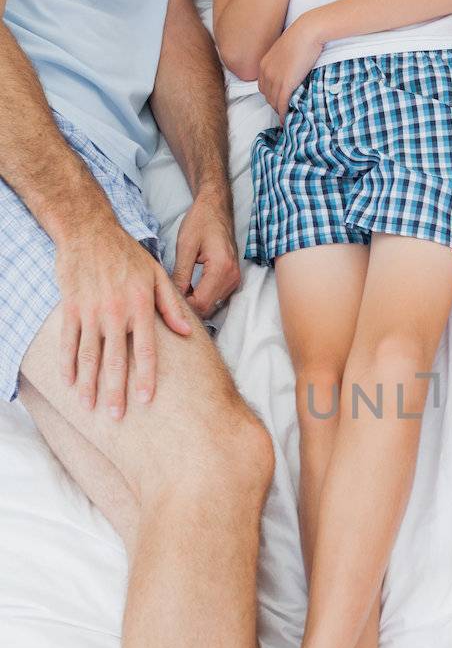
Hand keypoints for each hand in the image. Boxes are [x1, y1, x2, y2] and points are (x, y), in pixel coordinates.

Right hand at [53, 220, 192, 418]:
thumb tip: (188, 334)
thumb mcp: (157, 275)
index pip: (145, 349)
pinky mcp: (72, 307)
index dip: (145, 376)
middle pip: (116, 359)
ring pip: (89, 354)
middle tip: (116, 416)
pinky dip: (67, 362)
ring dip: (89, 383)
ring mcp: (91, 311)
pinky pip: (69, 340)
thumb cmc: (128, 254)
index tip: (145, 399)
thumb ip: (171, 306)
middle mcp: (116, 312)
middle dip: (115, 390)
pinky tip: (68, 381)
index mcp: (140, 306)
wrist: (90, 231)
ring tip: (89, 406)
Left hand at [172, 186, 241, 318]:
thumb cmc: (201, 221)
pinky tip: (189, 289)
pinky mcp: (232, 279)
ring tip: (178, 292)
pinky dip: (202, 297)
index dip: (182, 307)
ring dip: (194, 303)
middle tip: (168, 297)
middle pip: (208, 308)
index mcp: (221, 268)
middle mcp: (232, 277)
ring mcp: (235, 279)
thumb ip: (181, 275)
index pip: (201, 303)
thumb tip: (173, 297)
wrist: (216, 209)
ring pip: (212, 306)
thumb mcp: (185, 247)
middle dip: (187, 307)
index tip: (166, 299)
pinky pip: (216, 298)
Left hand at [258, 14, 324, 118]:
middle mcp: (266, 73)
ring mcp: (274, 79)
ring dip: (280, 111)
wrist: (307, 32)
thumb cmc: (301, 37)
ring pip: (273, 102)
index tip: (280, 100)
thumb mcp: (286, 49)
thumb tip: (291, 67)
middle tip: (285, 110)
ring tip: (288, 117)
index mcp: (264, 64)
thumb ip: (284, 61)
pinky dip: (283, 113)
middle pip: (267, 96)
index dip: (271, 95)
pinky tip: (287, 119)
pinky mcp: (285, 84)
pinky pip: (281, 104)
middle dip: (275, 104)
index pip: (263, 87)